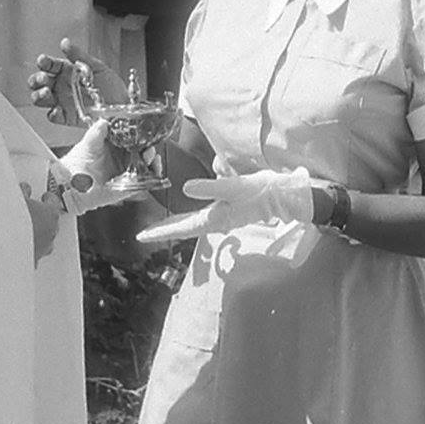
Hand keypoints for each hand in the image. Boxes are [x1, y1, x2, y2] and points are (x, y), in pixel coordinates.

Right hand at [21, 182, 62, 260]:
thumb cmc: (11, 222)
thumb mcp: (16, 199)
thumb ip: (24, 193)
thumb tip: (25, 190)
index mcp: (50, 215)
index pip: (54, 203)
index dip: (49, 199)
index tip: (45, 196)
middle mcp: (50, 234)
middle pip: (51, 223)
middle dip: (42, 217)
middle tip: (31, 212)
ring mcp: (42, 249)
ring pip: (43, 240)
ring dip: (36, 234)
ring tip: (22, 230)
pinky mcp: (32, 262)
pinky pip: (32, 253)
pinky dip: (27, 249)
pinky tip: (15, 245)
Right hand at [29, 38, 126, 124]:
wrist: (123, 106)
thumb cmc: (111, 85)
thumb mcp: (96, 66)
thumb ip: (79, 55)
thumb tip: (65, 42)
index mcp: (67, 71)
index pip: (50, 65)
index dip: (44, 62)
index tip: (43, 60)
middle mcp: (62, 86)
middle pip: (40, 82)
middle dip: (36, 79)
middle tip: (43, 78)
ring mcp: (63, 101)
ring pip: (41, 99)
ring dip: (39, 95)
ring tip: (46, 92)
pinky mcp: (67, 117)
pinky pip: (53, 116)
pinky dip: (52, 113)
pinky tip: (56, 109)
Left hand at [137, 168, 313, 246]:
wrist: (283, 196)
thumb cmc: (260, 193)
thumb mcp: (234, 187)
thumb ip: (210, 187)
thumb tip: (186, 188)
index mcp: (214, 218)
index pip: (182, 228)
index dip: (161, 232)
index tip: (142, 237)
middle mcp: (215, 220)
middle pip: (184, 227)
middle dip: (165, 230)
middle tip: (145, 234)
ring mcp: (222, 215)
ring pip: (193, 220)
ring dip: (177, 222)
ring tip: (161, 224)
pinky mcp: (229, 207)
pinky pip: (204, 210)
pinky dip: (192, 211)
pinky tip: (188, 207)